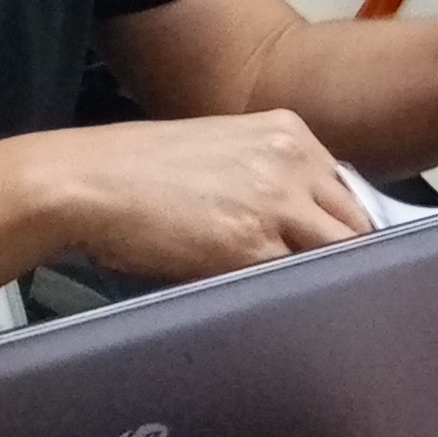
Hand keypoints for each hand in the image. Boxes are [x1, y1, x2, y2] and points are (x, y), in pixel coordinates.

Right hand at [22, 111, 368, 281]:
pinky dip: (292, 296)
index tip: (330, 252)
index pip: (345, 188)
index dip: (339, 227)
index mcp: (287, 131)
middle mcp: (292, 160)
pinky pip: (297, 280)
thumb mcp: (220, 150)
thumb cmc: (136, 172)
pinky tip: (273, 305)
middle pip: (355, 222)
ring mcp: (277, 202)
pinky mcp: (254, 247)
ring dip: (323, 279)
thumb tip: (304, 221)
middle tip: (324, 286)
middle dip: (343, 256)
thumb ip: (269, 176)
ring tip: (302, 302)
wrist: (83, 182)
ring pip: (339, 254)